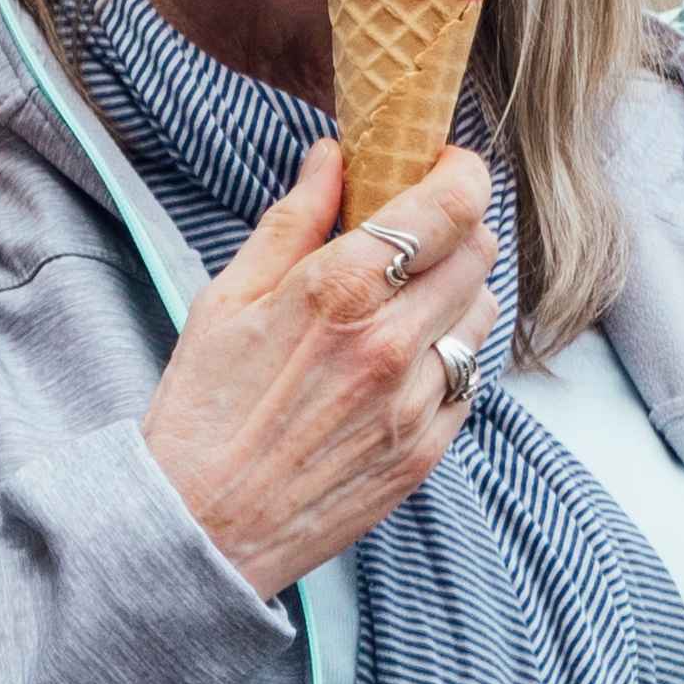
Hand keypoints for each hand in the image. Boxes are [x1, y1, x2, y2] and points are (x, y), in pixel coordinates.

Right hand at [137, 144, 497, 595]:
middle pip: (479, 250)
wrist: (201, 527)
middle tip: (416, 232)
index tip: (443, 166)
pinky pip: (469, 376)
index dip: (459, 173)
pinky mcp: (429, 448)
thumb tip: (333, 157)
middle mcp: (393, 341)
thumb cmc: (202, 411)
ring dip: (455, 291)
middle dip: (455, 227)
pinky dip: (446, 354)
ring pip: (482, 312)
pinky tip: (397, 363)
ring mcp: (418, 399)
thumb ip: (292, 221)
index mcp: (340, 290)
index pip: (450, 204)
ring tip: (403, 301)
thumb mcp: (227, 299)